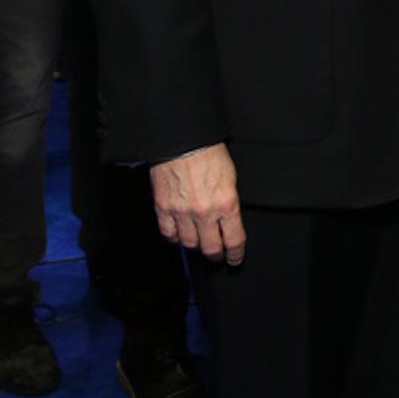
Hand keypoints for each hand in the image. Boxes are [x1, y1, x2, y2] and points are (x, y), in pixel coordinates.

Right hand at [150, 143, 244, 264]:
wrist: (182, 138)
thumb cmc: (208, 151)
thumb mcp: (230, 177)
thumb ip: (228, 202)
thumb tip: (229, 220)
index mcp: (226, 203)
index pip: (233, 240)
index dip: (235, 254)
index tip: (234, 258)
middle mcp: (204, 211)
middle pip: (210, 248)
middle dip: (216, 254)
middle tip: (217, 254)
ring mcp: (182, 211)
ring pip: (189, 244)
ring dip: (195, 246)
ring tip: (198, 242)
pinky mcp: (163, 207)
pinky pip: (168, 233)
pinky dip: (174, 237)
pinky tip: (179, 234)